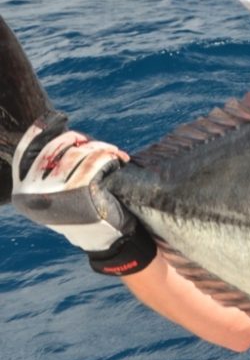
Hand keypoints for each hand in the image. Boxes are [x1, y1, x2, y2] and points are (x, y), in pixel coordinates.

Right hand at [12, 116, 155, 274]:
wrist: (109, 243)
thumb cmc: (86, 213)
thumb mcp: (59, 196)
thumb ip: (51, 173)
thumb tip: (63, 136)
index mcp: (22, 192)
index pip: (23, 153)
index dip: (39, 130)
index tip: (58, 117)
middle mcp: (32, 194)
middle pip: (54, 148)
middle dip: (78, 140)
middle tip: (95, 145)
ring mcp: (54, 194)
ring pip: (76, 153)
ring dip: (98, 148)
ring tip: (112, 153)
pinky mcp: (79, 193)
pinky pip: (95, 161)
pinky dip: (108, 156)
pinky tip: (118, 160)